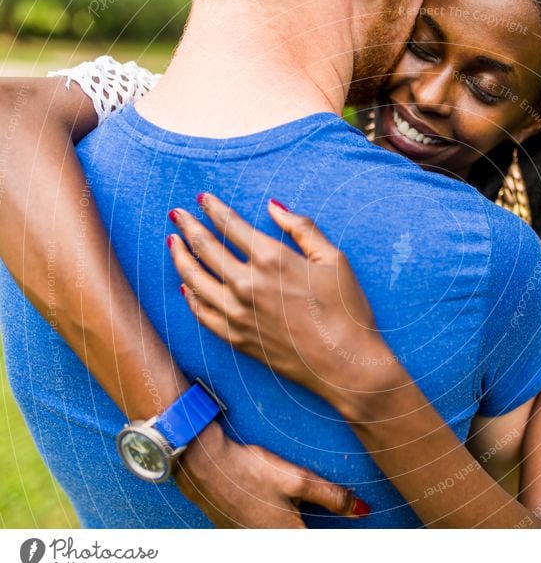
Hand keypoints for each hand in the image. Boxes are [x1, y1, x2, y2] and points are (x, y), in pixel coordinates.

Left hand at [166, 194, 403, 415]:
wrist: (344, 364)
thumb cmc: (346, 310)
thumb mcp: (334, 259)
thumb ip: (302, 228)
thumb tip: (274, 206)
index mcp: (273, 259)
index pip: (230, 225)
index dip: (213, 209)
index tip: (202, 198)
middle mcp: (248, 284)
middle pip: (205, 248)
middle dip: (188, 227)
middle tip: (177, 214)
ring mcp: (238, 314)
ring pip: (195, 280)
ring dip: (180, 258)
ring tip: (173, 244)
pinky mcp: (237, 338)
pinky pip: (202, 314)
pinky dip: (191, 298)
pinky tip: (186, 287)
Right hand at [174, 422, 369, 527]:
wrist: (203, 466)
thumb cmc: (250, 471)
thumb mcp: (297, 480)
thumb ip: (332, 497)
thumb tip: (363, 510)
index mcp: (288, 537)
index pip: (322, 545)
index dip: (339, 541)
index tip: (358, 539)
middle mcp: (268, 545)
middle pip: (300, 540)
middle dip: (315, 529)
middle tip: (333, 515)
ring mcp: (249, 541)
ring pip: (281, 537)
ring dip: (293, 527)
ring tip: (296, 510)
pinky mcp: (234, 533)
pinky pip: (261, 535)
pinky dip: (273, 526)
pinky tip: (268, 508)